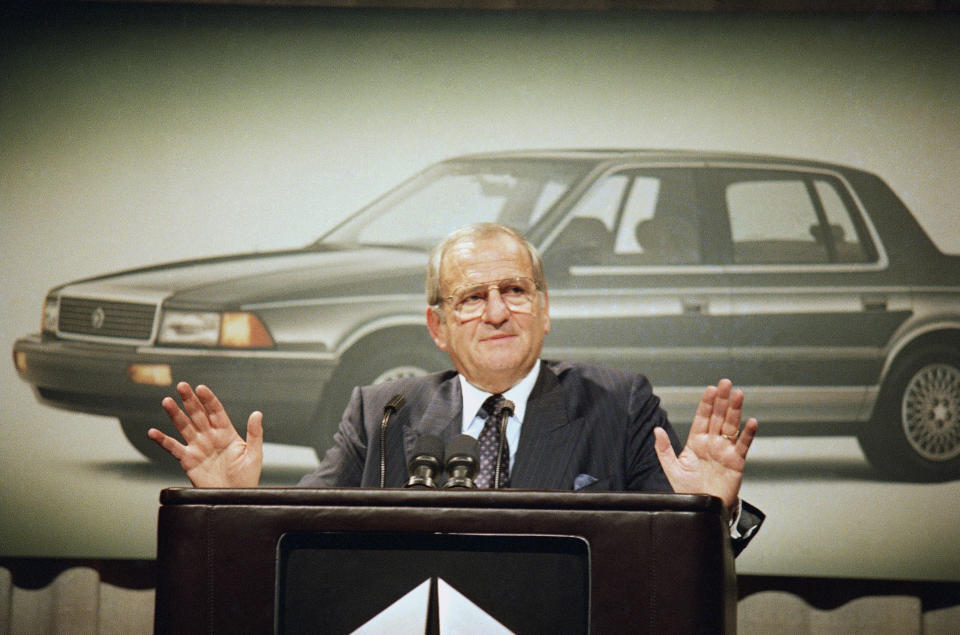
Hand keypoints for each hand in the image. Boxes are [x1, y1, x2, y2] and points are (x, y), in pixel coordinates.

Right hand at [147, 382, 263, 487]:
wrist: (235, 497)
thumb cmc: (246, 477)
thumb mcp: (254, 454)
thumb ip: (254, 433)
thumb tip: (257, 413)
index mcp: (226, 433)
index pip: (216, 411)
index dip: (208, 399)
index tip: (201, 388)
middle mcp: (210, 437)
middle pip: (198, 414)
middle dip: (190, 400)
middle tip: (182, 386)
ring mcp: (198, 447)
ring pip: (184, 427)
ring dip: (175, 414)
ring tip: (167, 402)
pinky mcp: (188, 460)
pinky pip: (173, 448)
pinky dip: (163, 440)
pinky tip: (153, 432)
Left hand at [653, 378, 757, 511]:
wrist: (703, 510)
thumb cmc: (688, 491)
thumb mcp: (672, 469)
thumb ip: (663, 449)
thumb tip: (656, 430)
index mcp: (696, 442)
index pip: (702, 418)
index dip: (706, 403)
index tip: (710, 389)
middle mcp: (712, 444)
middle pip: (718, 417)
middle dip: (721, 400)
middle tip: (726, 383)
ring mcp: (725, 451)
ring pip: (731, 426)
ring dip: (735, 410)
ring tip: (738, 395)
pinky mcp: (736, 462)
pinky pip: (743, 446)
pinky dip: (747, 434)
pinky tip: (751, 422)